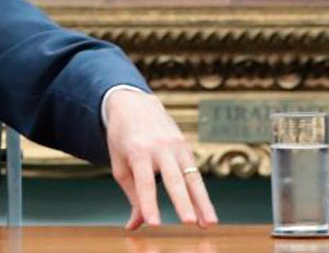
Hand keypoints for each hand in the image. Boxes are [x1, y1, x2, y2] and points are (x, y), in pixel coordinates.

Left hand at [105, 90, 217, 228]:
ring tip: (209, 223)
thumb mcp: (119, 163)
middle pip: (173, 179)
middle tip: (188, 222)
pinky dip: (201, 193)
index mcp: (137, 150)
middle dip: (182, 202)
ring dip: (201, 202)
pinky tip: (207, 212)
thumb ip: (131, 193)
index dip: (149, 203)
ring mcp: (175, 145)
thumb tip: (135, 224)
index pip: (145, 182)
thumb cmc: (122, 138)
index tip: (153, 222)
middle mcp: (159, 147)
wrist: (133, 103)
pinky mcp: (185, 145)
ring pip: (192, 177)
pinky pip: (195, 172)